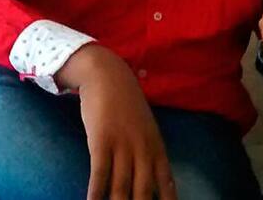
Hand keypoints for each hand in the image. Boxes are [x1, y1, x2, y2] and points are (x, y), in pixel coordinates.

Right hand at [56, 45, 176, 199]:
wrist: (108, 75)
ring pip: (121, 188)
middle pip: (144, 192)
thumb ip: (150, 153)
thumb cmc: (126, 104)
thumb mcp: (146, 128)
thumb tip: (156, 179)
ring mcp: (123, 145)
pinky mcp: (102, 141)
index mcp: (156, 147)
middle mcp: (143, 149)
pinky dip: (96, 193)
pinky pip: (99, 174)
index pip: (166, 183)